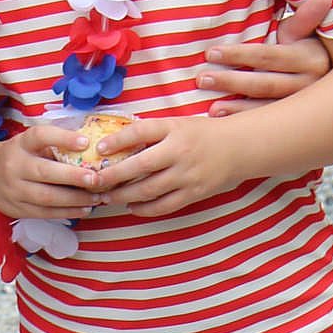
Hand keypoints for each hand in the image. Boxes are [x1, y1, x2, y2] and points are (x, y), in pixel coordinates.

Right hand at [0, 125, 102, 218]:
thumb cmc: (19, 157)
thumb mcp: (28, 144)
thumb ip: (52, 146)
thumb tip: (91, 148)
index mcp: (20, 144)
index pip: (39, 136)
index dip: (62, 138)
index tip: (85, 142)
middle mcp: (14, 166)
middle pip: (45, 172)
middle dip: (73, 176)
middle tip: (97, 179)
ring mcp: (14, 190)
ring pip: (47, 197)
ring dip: (75, 199)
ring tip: (97, 197)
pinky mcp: (18, 209)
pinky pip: (46, 213)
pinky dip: (68, 212)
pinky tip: (84, 208)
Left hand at [90, 115, 239, 215]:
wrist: (239, 148)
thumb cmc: (201, 133)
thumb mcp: (175, 124)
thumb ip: (150, 132)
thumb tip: (114, 140)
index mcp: (173, 129)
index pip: (140, 132)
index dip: (117, 140)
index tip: (99, 148)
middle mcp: (179, 152)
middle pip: (140, 165)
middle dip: (113, 175)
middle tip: (94, 181)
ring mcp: (188, 175)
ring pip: (149, 189)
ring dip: (124, 195)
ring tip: (107, 197)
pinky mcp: (195, 193)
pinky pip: (166, 205)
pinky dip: (146, 208)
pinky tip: (131, 207)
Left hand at [197, 0, 331, 114]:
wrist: (324, 75)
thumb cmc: (302, 46)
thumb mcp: (303, 31)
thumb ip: (305, 17)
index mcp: (308, 59)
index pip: (267, 56)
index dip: (238, 54)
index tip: (210, 53)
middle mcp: (308, 84)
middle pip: (264, 83)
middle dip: (231, 82)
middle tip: (201, 79)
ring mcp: (301, 105)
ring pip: (267, 107)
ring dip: (237, 108)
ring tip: (211, 108)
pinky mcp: (293, 120)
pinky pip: (269, 124)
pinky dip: (246, 122)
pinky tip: (224, 122)